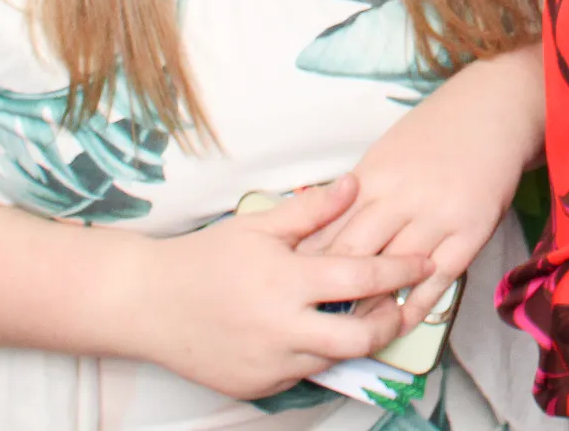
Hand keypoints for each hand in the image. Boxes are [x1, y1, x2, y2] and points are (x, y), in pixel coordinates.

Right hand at [129, 176, 433, 399]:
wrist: (146, 304)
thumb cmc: (204, 258)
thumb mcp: (259, 225)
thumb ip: (312, 209)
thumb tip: (355, 183)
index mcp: (286, 282)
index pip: (362, 277)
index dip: (401, 269)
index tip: (423, 260)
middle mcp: (281, 329)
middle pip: (360, 338)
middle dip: (390, 321)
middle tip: (402, 304)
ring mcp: (268, 363)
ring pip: (334, 359)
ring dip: (355, 339)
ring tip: (365, 315)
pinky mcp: (256, 385)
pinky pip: (302, 373)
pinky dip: (317, 354)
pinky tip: (317, 331)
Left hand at [305, 56, 532, 325]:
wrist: (494, 109)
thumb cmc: (434, 131)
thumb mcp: (385, 152)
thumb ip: (356, 193)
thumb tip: (320, 233)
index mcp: (373, 176)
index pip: (329, 229)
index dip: (307, 264)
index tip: (289, 291)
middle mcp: (402, 196)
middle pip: (355, 254)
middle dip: (331, 290)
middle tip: (310, 319)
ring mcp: (438, 215)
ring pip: (395, 271)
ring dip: (372, 304)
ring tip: (350, 331)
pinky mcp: (471, 231)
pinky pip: (439, 278)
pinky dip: (417, 305)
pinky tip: (400, 322)